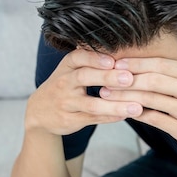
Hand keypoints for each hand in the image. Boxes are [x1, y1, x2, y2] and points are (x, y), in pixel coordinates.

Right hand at [26, 48, 142, 135]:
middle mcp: (64, 83)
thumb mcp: (71, 70)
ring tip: (136, 107)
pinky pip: (93, 119)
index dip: (95, 58)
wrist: (40, 111)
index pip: (78, 58)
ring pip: (92, 104)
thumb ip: (93, 63)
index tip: (113, 60)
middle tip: (129, 78)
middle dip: (107, 77)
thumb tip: (127, 57)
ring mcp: (66, 103)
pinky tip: (126, 116)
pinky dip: (110, 117)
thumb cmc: (65, 86)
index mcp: (67, 66)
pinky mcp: (70, 120)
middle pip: (85, 77)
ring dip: (115, 105)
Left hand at [102, 32, 176, 159]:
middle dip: (126, 77)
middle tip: (105, 77)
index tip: (117, 61)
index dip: (137, 62)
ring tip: (106, 95)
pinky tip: (123, 111)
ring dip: (125, 96)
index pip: (162, 64)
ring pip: (151, 99)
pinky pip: (155, 119)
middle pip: (154, 79)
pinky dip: (138, 114)